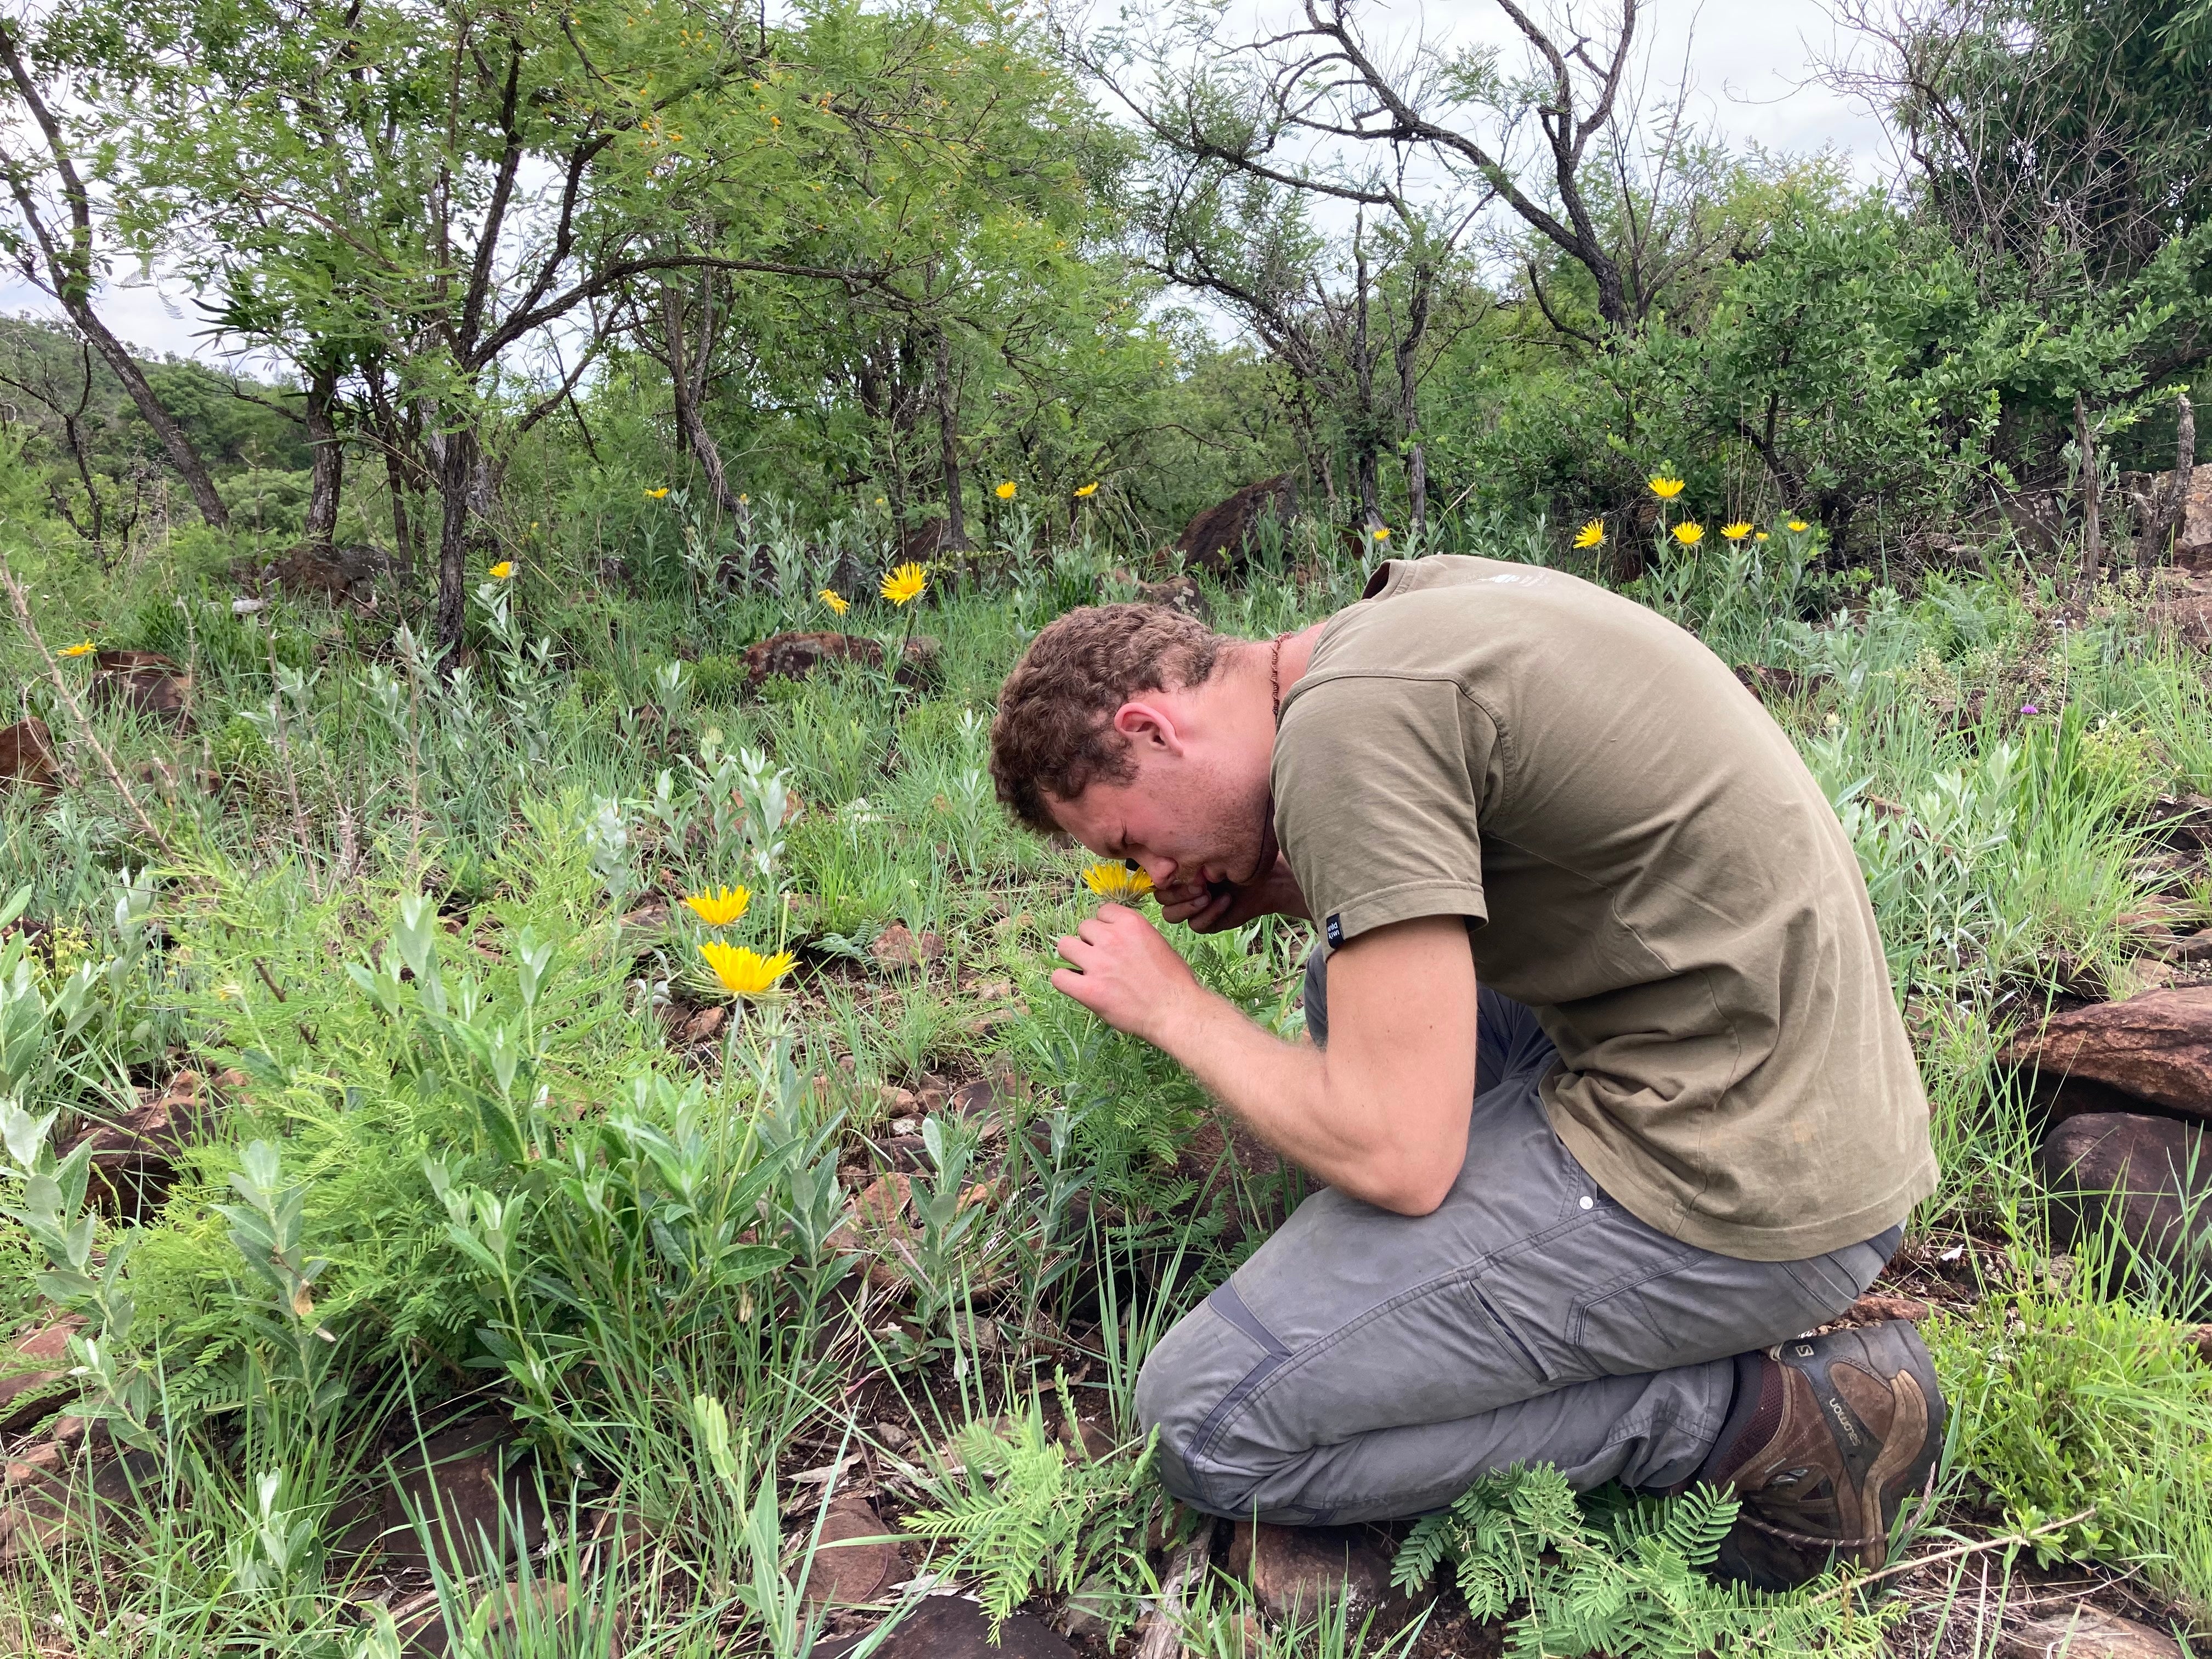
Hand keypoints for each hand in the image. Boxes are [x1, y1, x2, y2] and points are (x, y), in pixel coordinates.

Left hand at [1052, 905, 1203, 1043]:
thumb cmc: (1174, 980)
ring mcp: (1097, 963)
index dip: (1105, 926)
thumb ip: (1133, 936)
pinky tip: (1077, 986)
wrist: (1175, 1011)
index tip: (1110, 939)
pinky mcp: (1088, 990)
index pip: (1103, 911)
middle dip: (1090, 941)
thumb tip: (1116, 939)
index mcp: (1131, 923)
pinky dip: (1065, 980)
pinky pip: (1059, 977)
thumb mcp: (1158, 943)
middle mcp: (1111, 938)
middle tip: (1101, 959)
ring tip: (1086, 970)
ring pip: (1065, 946)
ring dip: (1074, 957)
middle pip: (1083, 927)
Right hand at [1156, 853, 1308, 933]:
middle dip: (1178, 892)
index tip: (1179, 868)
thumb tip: (1171, 851)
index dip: (1164, 876)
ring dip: (1187, 906)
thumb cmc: (1241, 858)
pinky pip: (1195, 924)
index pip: (1156, 877)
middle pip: (1161, 898)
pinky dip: (1210, 913)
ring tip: (1208, 895)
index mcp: (1178, 870)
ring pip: (1171, 915)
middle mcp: (1181, 889)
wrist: (1268, 880)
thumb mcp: (1214, 851)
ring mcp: (1192, 907)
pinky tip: (1225, 901)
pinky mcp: (1206, 922)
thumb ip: (1191, 851)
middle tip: (1201, 885)